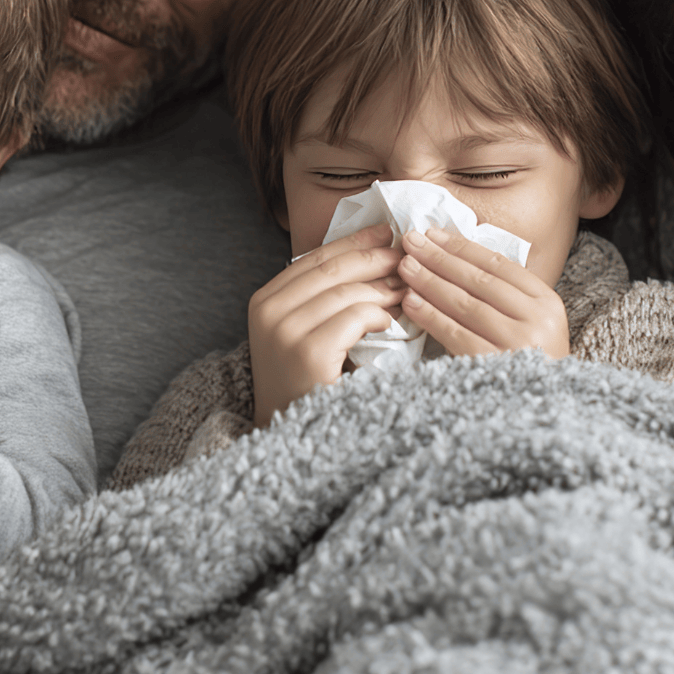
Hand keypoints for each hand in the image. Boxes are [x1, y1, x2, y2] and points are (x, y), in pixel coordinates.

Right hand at [248, 224, 403, 426]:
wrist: (287, 444)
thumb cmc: (304, 387)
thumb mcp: (304, 333)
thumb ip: (325, 297)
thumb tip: (373, 256)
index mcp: (265, 300)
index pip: (315, 257)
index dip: (354, 241)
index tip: (386, 230)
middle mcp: (268, 311)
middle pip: (333, 268)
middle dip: (376, 257)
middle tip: (408, 253)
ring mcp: (284, 331)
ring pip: (347, 292)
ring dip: (385, 288)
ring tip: (408, 289)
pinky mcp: (307, 352)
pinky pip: (353, 318)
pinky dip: (377, 317)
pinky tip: (390, 324)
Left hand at [396, 227, 570, 361]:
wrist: (545, 410)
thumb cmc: (531, 361)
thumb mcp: (533, 321)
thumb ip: (505, 293)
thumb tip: (456, 257)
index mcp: (547, 302)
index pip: (498, 264)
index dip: (461, 246)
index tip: (433, 234)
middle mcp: (536, 320)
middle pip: (478, 281)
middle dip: (440, 258)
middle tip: (410, 243)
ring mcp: (516, 345)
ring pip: (465, 304)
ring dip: (430, 282)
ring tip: (405, 267)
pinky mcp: (493, 366)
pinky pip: (456, 334)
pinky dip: (431, 316)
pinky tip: (411, 302)